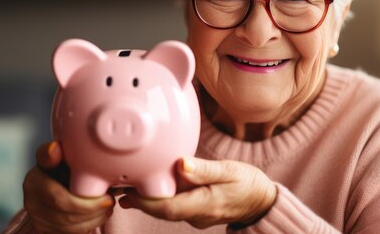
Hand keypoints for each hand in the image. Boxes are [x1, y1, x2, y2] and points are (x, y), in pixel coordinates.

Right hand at [23, 141, 114, 233]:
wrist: (51, 180)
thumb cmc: (59, 165)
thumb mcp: (57, 155)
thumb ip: (54, 153)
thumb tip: (55, 148)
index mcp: (34, 180)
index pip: (59, 198)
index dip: (86, 203)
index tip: (108, 198)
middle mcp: (31, 201)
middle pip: (67, 215)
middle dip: (94, 211)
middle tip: (111, 202)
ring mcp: (36, 217)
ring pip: (69, 227)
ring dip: (94, 220)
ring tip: (107, 209)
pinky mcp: (43, 228)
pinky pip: (68, 233)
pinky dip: (87, 226)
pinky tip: (99, 216)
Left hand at [118, 157, 276, 228]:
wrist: (262, 201)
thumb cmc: (248, 183)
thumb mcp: (230, 171)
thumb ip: (205, 169)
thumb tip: (182, 164)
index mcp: (204, 204)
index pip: (167, 208)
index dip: (145, 201)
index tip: (127, 190)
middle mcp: (197, 215)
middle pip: (162, 210)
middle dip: (139, 201)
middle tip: (117, 187)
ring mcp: (196, 215)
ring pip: (167, 209)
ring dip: (147, 199)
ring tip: (125, 185)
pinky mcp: (196, 211)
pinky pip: (174, 205)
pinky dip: (160, 197)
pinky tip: (149, 185)